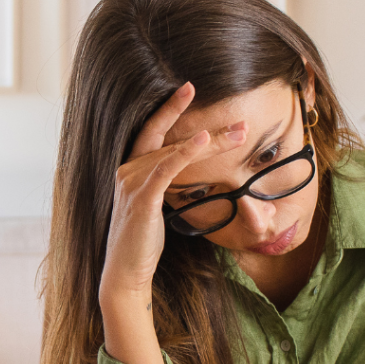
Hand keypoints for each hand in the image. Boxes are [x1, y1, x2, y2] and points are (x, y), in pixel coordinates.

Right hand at [98, 82, 246, 363]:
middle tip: (237, 120)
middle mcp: (126, 172)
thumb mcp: (156, 209)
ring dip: (209, 141)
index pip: (151, 133)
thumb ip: (165, 186)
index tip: (189, 89)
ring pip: (173, 152)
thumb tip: (190, 174)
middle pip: (169, 141)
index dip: (169, 109)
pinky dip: (184, 152)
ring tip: (239, 134)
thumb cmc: (142, 244)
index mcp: (129, 172)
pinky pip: (165, 169)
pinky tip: (203, 140)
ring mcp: (131, 184)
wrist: (125, 274)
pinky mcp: (140, 200)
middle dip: (207, 130)